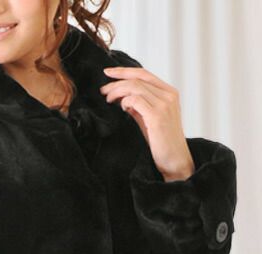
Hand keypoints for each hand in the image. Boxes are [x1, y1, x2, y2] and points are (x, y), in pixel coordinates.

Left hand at [100, 66, 194, 181]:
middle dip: (116, 82)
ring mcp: (164, 104)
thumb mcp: (148, 119)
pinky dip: (125, 101)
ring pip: (135, 87)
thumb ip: (139, 107)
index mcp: (168, 92)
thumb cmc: (161, 141)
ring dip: (117, 92)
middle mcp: (169, 95)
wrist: (174, 159)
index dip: (124, 71)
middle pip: (138, 78)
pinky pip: (136, 100)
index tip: (107, 72)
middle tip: (103, 90)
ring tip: (108, 100)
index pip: (144, 74)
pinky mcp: (157, 116)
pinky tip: (122, 108)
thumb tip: (123, 98)